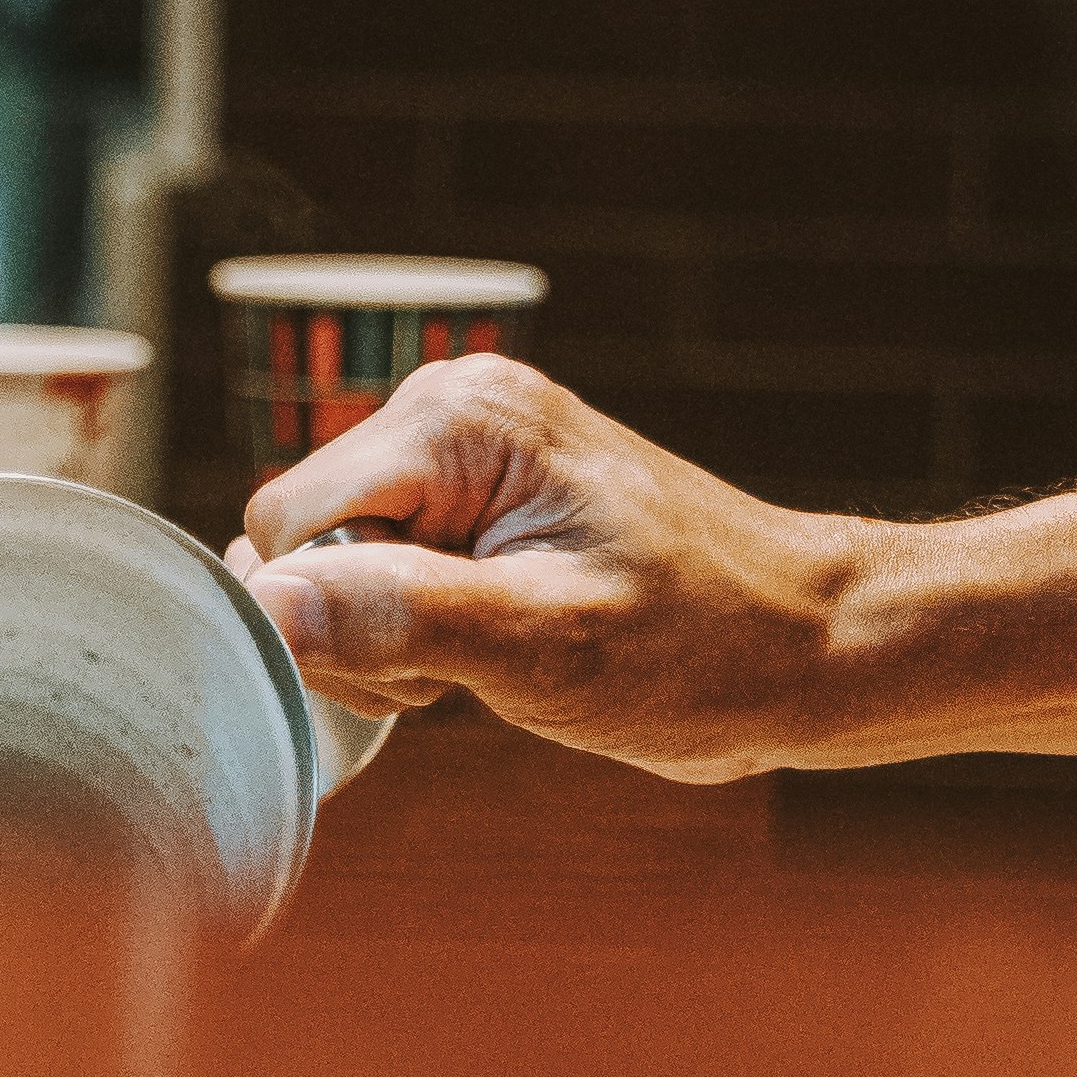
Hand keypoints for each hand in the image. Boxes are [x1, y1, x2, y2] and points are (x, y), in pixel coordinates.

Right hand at [234, 356, 874, 781]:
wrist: (807, 647)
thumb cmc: (701, 647)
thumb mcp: (546, 647)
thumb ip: (400, 618)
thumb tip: (269, 607)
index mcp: (458, 420)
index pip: (288, 525)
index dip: (334, 615)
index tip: (437, 664)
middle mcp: (450, 410)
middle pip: (304, 541)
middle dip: (363, 628)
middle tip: (479, 666)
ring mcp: (464, 454)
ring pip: (337, 564)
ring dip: (394, 637)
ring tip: (505, 654)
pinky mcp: (478, 499)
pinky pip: (383, 570)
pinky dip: (420, 629)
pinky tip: (498, 645)